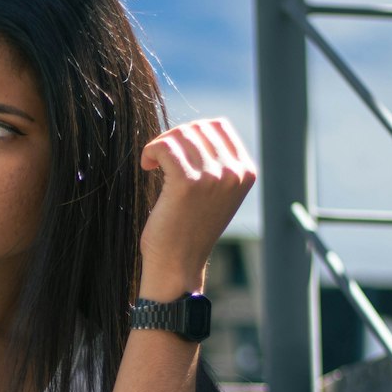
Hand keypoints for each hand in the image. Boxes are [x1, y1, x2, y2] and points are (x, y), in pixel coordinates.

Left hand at [139, 118, 255, 292]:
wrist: (178, 265)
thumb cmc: (189, 230)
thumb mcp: (216, 194)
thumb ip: (216, 164)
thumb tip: (191, 130)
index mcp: (245, 172)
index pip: (218, 126)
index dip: (191, 133)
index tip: (176, 153)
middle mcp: (233, 172)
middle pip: (197, 127)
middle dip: (174, 138)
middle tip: (160, 160)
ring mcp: (213, 177)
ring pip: (180, 135)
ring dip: (160, 146)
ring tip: (153, 165)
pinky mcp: (187, 183)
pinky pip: (164, 147)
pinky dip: (150, 151)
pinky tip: (146, 166)